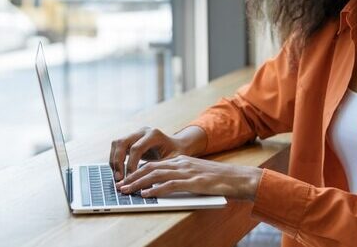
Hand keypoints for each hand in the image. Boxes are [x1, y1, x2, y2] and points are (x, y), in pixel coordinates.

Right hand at [109, 127, 203, 180]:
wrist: (177, 146)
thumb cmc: (176, 154)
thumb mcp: (172, 161)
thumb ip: (159, 169)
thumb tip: (145, 184)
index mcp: (154, 134)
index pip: (136, 148)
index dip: (131, 164)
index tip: (130, 178)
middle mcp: (143, 131)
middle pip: (122, 142)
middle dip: (118, 161)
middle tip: (119, 178)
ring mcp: (135, 133)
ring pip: (117, 143)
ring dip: (114, 160)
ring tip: (117, 176)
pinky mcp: (131, 139)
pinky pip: (117, 147)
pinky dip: (115, 159)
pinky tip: (119, 171)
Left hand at [115, 155, 262, 199]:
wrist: (237, 178)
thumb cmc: (217, 179)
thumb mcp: (194, 174)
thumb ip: (179, 177)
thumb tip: (161, 186)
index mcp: (180, 160)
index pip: (153, 164)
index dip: (137, 172)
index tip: (125, 180)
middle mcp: (181, 163)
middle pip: (150, 168)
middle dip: (132, 177)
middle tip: (120, 186)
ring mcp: (186, 171)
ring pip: (156, 175)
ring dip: (139, 184)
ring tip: (127, 191)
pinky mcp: (193, 182)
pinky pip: (170, 185)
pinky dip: (156, 190)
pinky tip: (147, 195)